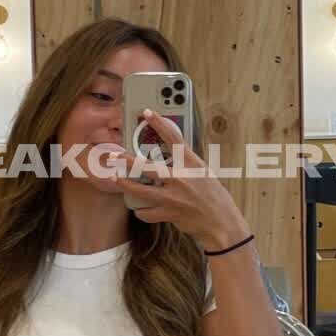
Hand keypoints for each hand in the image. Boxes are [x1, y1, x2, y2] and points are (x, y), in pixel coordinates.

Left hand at [127, 109, 247, 250]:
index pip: (174, 139)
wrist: (221, 222)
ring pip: (140, 190)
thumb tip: (171, 155)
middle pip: (147, 166)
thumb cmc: (213, 196)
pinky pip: (147, 212)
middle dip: (127, 160)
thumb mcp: (203, 172)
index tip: (148, 113)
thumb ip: (186, 164)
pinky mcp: (169, 213)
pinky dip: (141, 210)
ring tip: (115, 178)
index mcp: (192, 164)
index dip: (160, 123)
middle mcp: (181, 179)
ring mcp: (173, 197)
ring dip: (125, 184)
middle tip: (114, 155)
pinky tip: (140, 208)